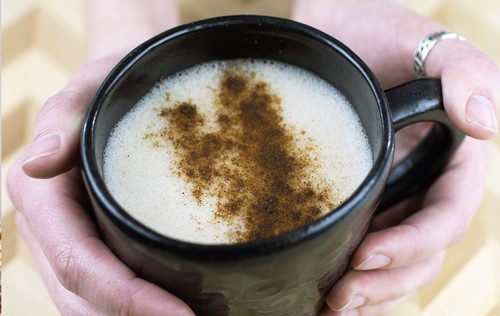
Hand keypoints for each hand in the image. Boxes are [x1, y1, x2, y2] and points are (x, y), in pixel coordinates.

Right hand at [7, 55, 194, 315]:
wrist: (121, 91)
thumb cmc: (111, 86)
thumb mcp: (90, 88)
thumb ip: (63, 117)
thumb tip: (38, 161)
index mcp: (42, 197)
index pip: (78, 264)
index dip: (126, 299)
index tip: (181, 315)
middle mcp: (51, 230)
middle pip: (84, 299)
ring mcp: (72, 243)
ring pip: (93, 306)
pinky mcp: (97, 246)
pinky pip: (111, 292)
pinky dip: (142, 309)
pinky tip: (187, 308)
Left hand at [293, 0, 499, 314]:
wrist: (329, 32)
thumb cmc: (378, 31)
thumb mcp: (424, 41)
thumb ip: (465, 70)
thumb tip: (488, 121)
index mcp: (448, 159)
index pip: (445, 218)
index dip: (414, 244)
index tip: (367, 255)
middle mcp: (419, 184)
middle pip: (418, 254)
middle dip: (384, 282)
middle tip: (339, 297)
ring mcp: (386, 195)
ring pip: (390, 261)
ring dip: (367, 293)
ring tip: (329, 308)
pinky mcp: (352, 197)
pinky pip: (357, 244)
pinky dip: (346, 275)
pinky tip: (322, 294)